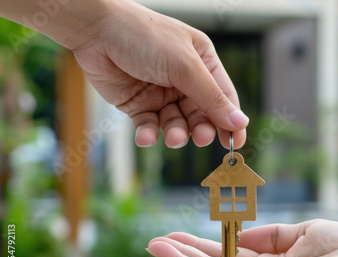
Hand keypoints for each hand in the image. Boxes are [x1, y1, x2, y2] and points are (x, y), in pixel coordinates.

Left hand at [70, 0, 247, 147]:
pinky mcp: (139, 104)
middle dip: (201, 128)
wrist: (96, 31)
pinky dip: (149, 134)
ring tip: (172, 136)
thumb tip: (240, 123)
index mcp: (203, 63)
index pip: (224, 97)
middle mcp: (184, 80)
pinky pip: (150, 126)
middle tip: (201, 138)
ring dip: (176, 133)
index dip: (231, 121)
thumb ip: (211, 97)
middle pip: (202, 115)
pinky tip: (146, 137)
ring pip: (177, 124)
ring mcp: (161, 93)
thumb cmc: (145, 37)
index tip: (236, 144)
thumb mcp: (184, 66)